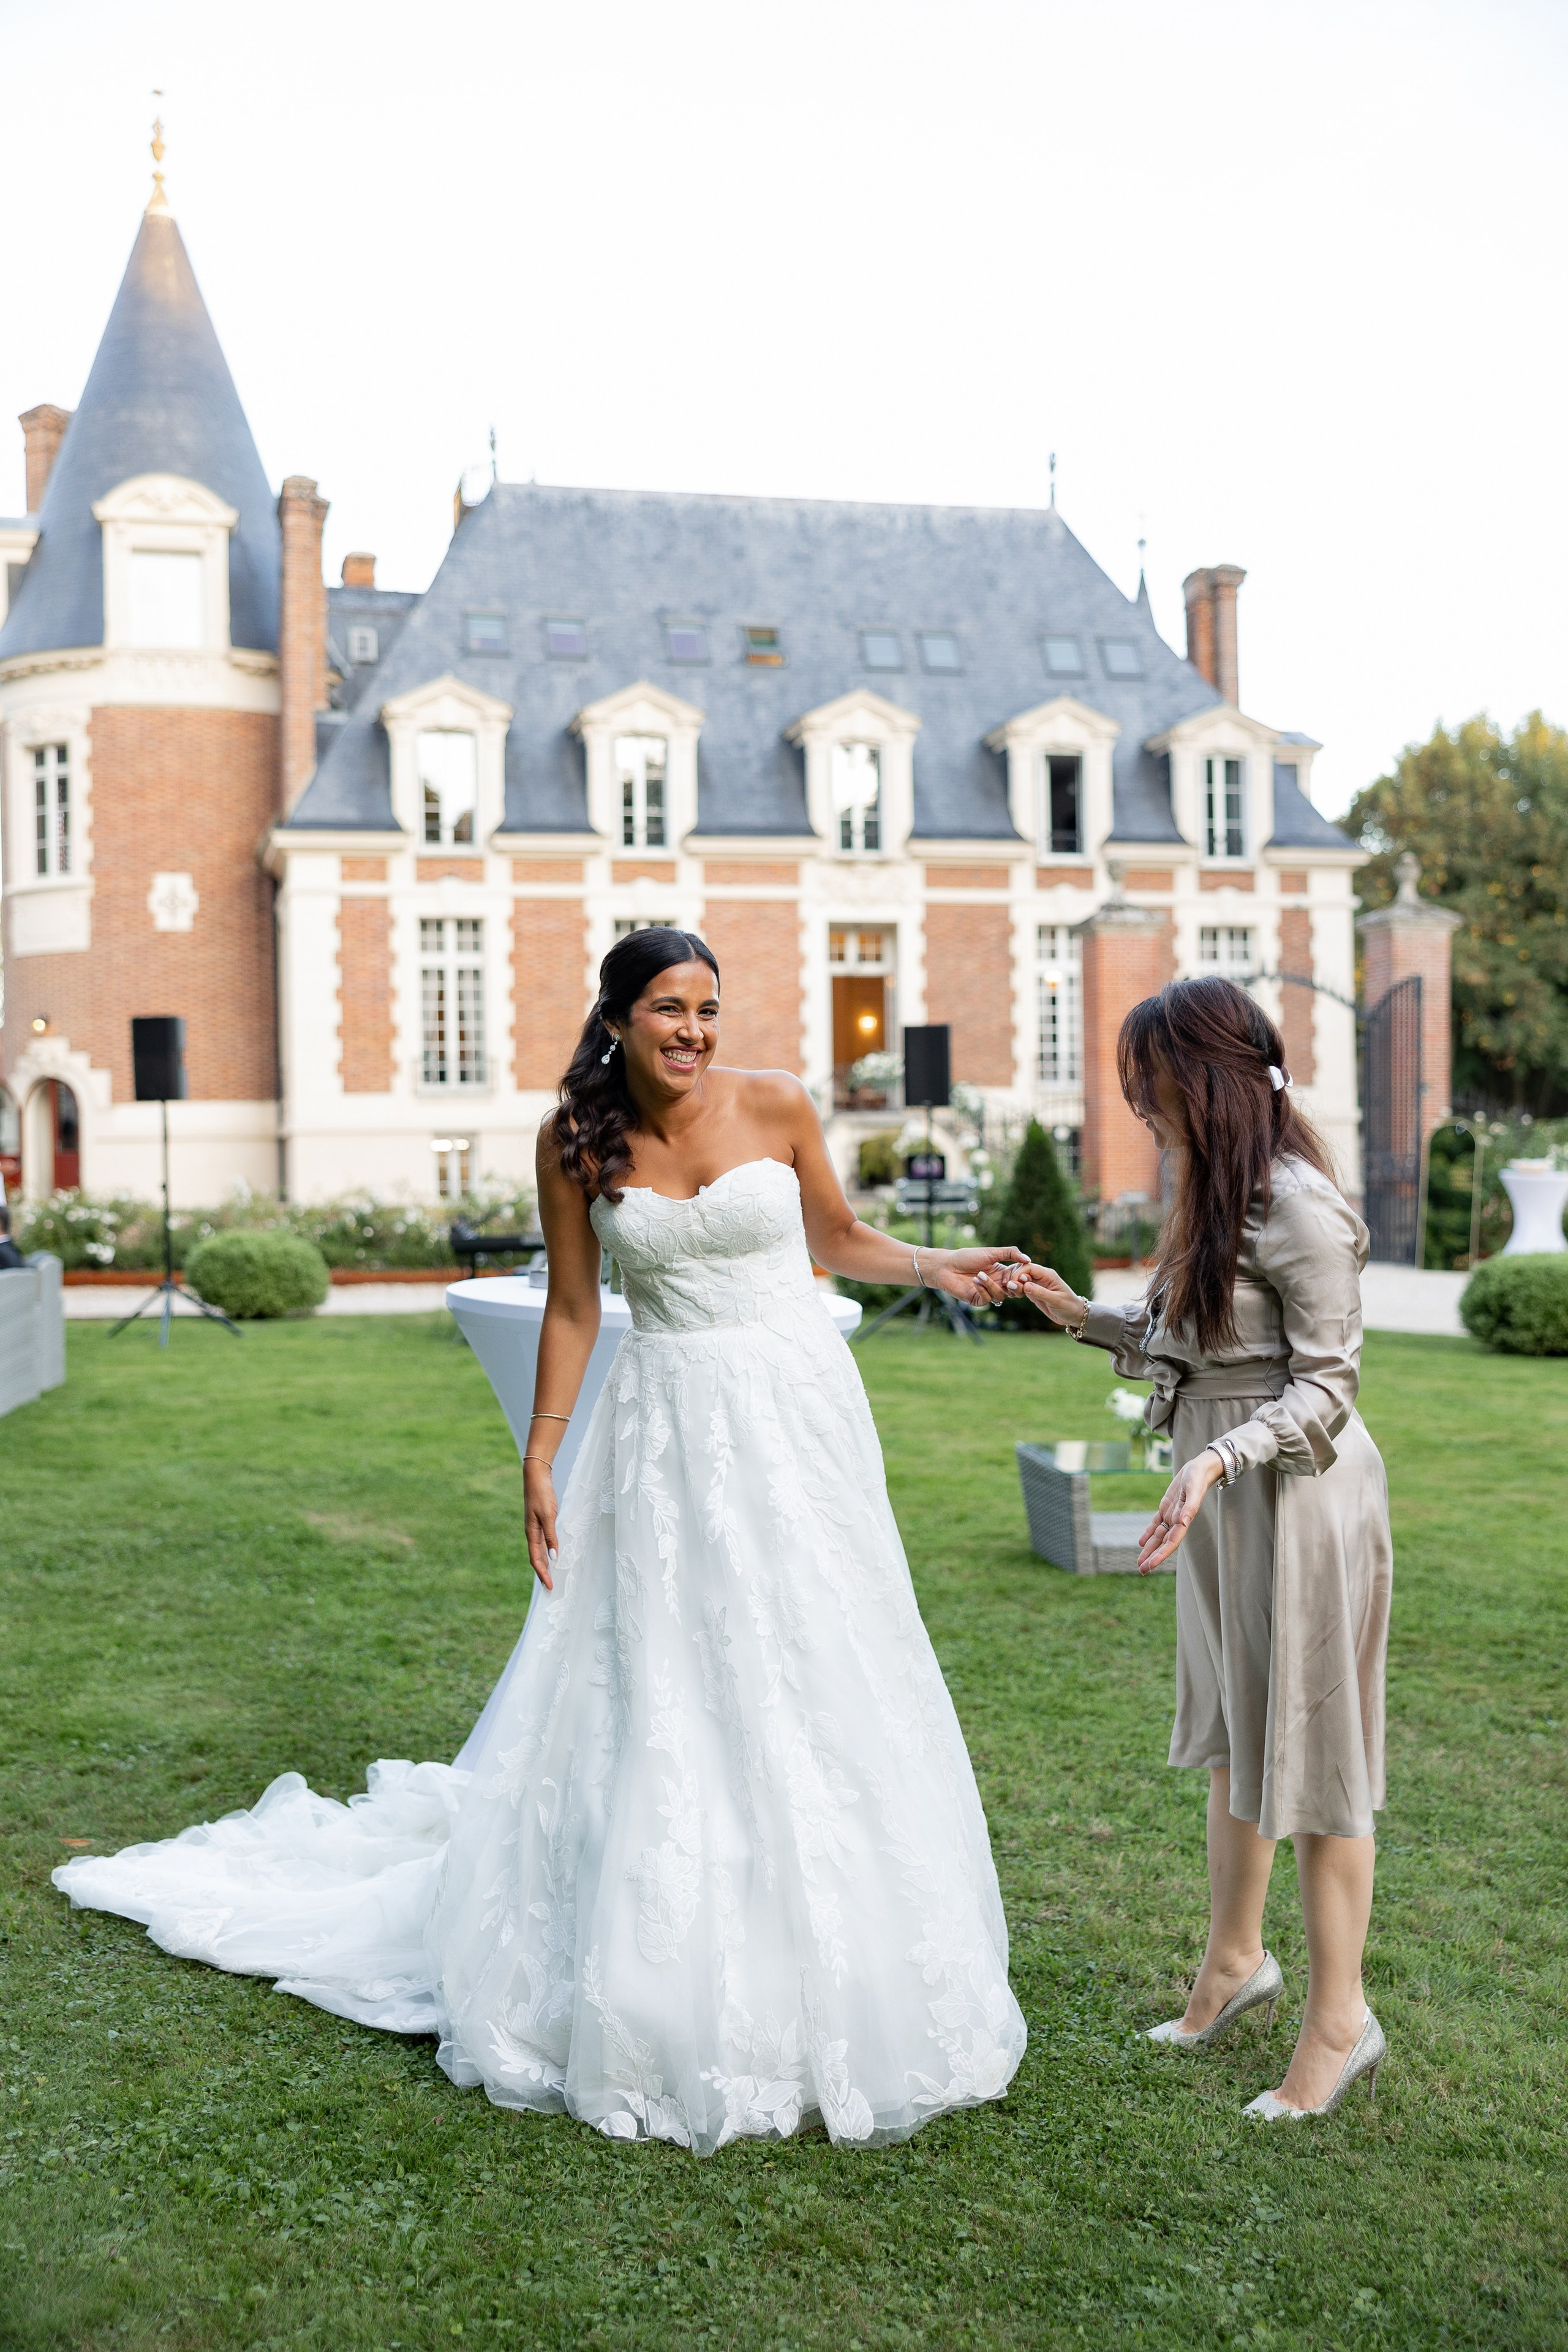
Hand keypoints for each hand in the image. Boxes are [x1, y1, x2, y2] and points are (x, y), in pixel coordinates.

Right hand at [524, 1460, 558, 1589]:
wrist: (536, 1477)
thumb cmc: (542, 1494)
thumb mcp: (548, 1515)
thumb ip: (550, 1536)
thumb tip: (553, 1556)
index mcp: (531, 1533)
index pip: (536, 1559)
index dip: (542, 1574)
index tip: (549, 1587)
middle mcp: (531, 1533)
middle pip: (536, 1558)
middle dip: (542, 1573)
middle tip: (550, 1587)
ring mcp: (535, 1527)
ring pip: (539, 1551)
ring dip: (545, 1564)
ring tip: (551, 1576)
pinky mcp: (540, 1522)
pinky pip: (542, 1542)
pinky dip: (547, 1552)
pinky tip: (553, 1554)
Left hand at [922, 1245, 1028, 1305]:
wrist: (945, 1266)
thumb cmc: (966, 1257)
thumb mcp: (990, 1252)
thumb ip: (1010, 1253)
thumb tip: (1028, 1259)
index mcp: (1001, 1272)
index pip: (1018, 1278)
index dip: (1020, 1277)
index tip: (1020, 1273)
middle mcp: (996, 1283)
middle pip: (1013, 1291)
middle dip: (1012, 1286)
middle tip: (1008, 1281)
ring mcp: (987, 1293)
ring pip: (1000, 1296)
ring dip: (991, 1286)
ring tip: (979, 1275)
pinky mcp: (977, 1300)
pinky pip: (987, 1300)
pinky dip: (983, 1290)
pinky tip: (975, 1281)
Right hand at [983, 1260, 1086, 1327]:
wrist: (1073, 1315)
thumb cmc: (1068, 1306)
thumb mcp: (1055, 1300)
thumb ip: (1040, 1292)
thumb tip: (1025, 1284)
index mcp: (1048, 1275)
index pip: (1029, 1267)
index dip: (1018, 1273)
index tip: (1013, 1284)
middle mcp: (1042, 1277)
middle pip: (1022, 1271)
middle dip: (1014, 1279)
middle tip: (1011, 1291)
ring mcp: (1038, 1284)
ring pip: (1020, 1279)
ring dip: (1014, 1284)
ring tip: (1013, 1294)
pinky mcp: (1034, 1291)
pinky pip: (1022, 1286)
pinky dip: (1016, 1290)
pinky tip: (1013, 1295)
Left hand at [1137, 1451, 1222, 1573]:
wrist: (1199, 1468)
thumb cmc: (1198, 1478)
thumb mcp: (1194, 1490)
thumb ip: (1190, 1507)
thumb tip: (1184, 1522)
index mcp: (1184, 1520)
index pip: (1171, 1542)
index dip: (1161, 1554)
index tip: (1150, 1565)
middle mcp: (1177, 1520)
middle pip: (1163, 1543)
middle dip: (1153, 1557)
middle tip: (1142, 1571)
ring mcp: (1171, 1515)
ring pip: (1158, 1536)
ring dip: (1149, 1548)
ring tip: (1140, 1562)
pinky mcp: (1166, 1507)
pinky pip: (1156, 1523)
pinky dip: (1149, 1533)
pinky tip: (1141, 1542)